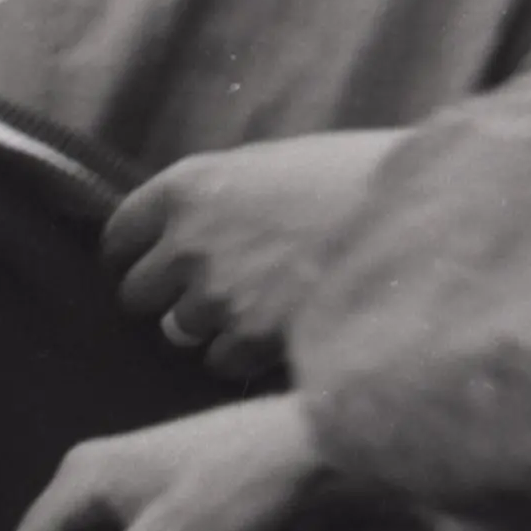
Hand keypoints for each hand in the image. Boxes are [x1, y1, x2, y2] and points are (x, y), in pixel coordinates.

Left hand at [105, 131, 400, 380]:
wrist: (411, 215)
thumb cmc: (349, 180)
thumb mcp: (268, 168)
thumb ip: (216, 203)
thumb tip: (185, 235)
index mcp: (186, 187)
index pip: (119, 236)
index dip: (131, 256)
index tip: (143, 265)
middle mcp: (188, 241)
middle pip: (136, 294)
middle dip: (163, 298)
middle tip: (197, 297)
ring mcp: (217, 292)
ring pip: (179, 331)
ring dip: (208, 327)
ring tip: (252, 311)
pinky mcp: (252, 337)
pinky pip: (220, 362)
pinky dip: (241, 356)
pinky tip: (273, 336)